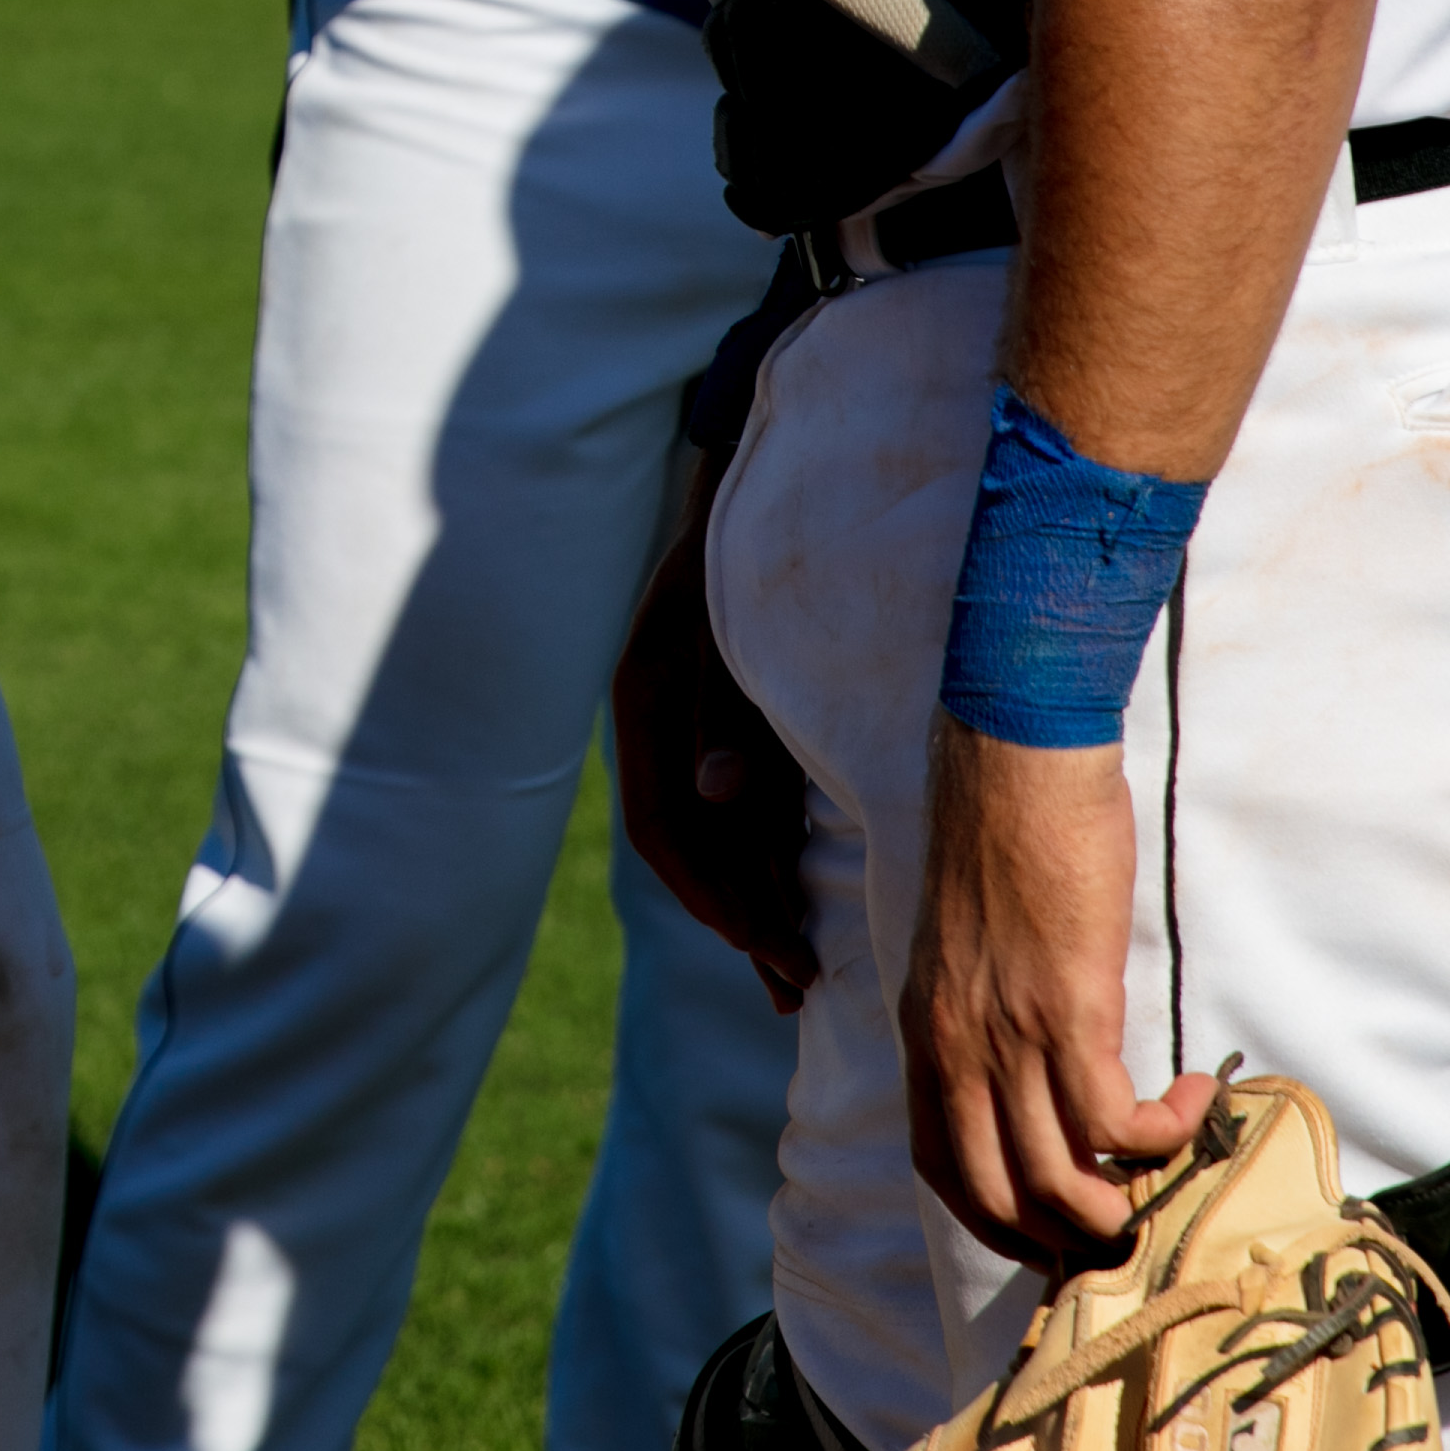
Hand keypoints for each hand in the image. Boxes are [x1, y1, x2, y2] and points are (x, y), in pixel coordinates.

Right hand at [612, 446, 818, 1011]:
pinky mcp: (735, 711)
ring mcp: (694, 716)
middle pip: (690, 846)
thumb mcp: (741, 621)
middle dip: (741, 920)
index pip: (664, 828)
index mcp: (643, 696)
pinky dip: (771, 855)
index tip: (773, 952)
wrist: (784, 463)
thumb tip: (716, 795)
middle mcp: (661, 718)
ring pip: (716, 833)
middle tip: (800, 987)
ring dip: (756, 900)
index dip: (716, 899)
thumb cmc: (762, 542)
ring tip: (803, 970)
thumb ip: (728, 706)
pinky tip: (806, 892)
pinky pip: (742, 804)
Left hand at [902, 722, 1215, 1263]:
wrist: (1016, 765)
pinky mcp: (1068, 1013)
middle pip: (997, 1195)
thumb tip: (1032, 1061)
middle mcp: (955, 1048)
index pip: (940, 1164)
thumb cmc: (1001, 837)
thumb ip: (982, 1009)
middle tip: (1124, 1233)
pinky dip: (1159, 1132)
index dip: (994, 1218)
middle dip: (1061, 1238)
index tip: (1046, 1233)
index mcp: (927, 1032)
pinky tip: (1193, 1097)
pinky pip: (1112, 1122)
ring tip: (1168, 1173)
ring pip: (1059, 1179)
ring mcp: (1007, 1037)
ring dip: (1120, 1205)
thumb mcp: (964, 944)